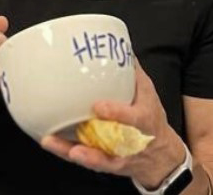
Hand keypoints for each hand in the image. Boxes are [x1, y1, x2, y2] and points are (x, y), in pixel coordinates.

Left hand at [41, 61, 185, 187]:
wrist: (161, 155)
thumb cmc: (152, 120)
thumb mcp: (149, 94)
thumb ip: (135, 74)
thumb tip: (123, 49)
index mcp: (142, 120)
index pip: (132, 118)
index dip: (116, 113)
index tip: (98, 106)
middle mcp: (130, 141)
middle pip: (112, 143)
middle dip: (95, 141)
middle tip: (74, 137)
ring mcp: (119, 155)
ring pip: (97, 157)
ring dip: (74, 151)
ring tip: (52, 142)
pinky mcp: (109, 164)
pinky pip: (88, 161)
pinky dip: (71, 154)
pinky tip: (53, 145)